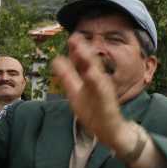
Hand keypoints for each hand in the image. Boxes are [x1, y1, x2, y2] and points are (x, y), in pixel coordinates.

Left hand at [51, 36, 129, 150]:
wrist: (110, 130)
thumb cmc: (93, 111)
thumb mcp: (75, 92)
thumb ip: (67, 75)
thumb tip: (56, 59)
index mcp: (87, 80)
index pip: (81, 62)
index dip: (76, 51)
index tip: (72, 37)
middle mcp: (96, 83)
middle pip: (89, 64)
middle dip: (82, 52)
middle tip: (75, 38)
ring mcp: (103, 92)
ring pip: (96, 74)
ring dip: (90, 62)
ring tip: (81, 50)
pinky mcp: (107, 102)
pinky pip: (102, 92)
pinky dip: (97, 82)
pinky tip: (90, 74)